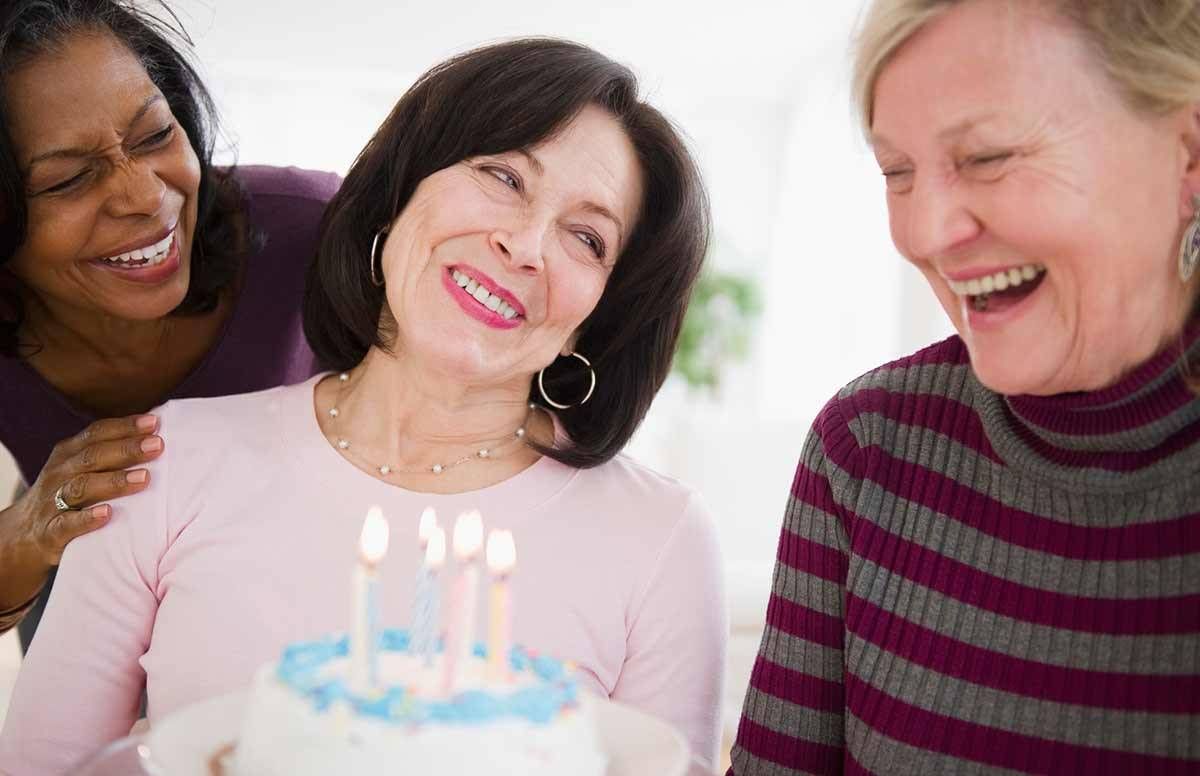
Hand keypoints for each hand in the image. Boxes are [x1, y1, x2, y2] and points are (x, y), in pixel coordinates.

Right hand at [10, 414, 162, 566]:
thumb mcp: (82, 468)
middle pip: (93, 457)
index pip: (96, 434)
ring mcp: (53, 502)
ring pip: (81, 487)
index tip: (154, 423)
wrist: (24, 534)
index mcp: (69, 454)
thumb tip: (156, 435)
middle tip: (157, 446)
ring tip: (144, 478)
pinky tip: (107, 514)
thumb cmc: (69, 493)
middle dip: (126, 450)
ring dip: (114, 482)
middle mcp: (60, 473)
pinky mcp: (50, 532)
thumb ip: (111, 453)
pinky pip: (66, 524)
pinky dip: (86, 519)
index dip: (124, 427)